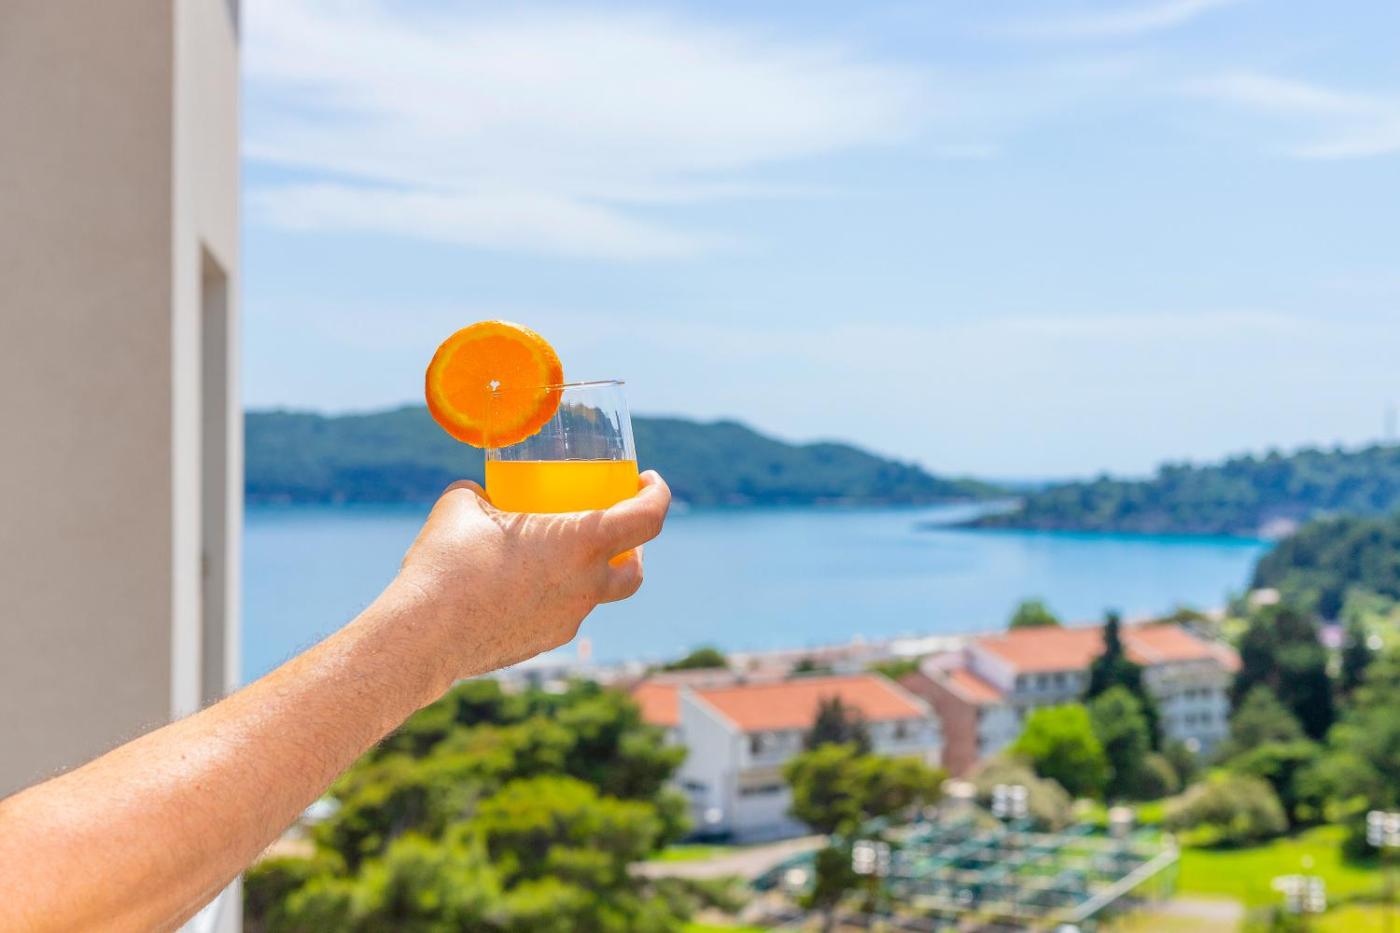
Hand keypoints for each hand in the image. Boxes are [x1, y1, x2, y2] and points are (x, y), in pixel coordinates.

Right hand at [395, 470, 669, 682]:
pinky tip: (519, 586)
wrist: (423, 636)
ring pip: (595, 595)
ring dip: (588, 573)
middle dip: (633, 547)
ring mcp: (568, 620)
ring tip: (555, 554)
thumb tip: (482, 496)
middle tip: (612, 526)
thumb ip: (483, 493)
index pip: (649, 519)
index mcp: (582, 543)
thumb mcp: (463, 504)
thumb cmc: (447, 563)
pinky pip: (561, 613)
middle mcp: (586, 586)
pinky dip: (554, 596)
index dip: (657, 495)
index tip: (648, 481)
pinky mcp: (543, 642)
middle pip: (635, 571)